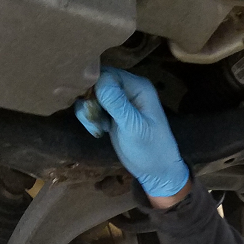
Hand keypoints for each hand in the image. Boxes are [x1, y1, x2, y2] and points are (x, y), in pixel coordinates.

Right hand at [75, 68, 189, 197]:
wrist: (156, 170)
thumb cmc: (150, 148)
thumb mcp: (133, 127)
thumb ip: (117, 104)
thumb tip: (99, 80)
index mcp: (139, 86)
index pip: (107, 73)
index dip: (94, 87)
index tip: (91, 107)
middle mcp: (129, 88)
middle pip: (96, 81)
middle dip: (89, 100)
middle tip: (93, 121)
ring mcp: (120, 100)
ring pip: (92, 94)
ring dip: (88, 111)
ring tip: (97, 129)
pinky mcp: (112, 112)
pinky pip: (92, 106)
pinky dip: (90, 117)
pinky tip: (99, 131)